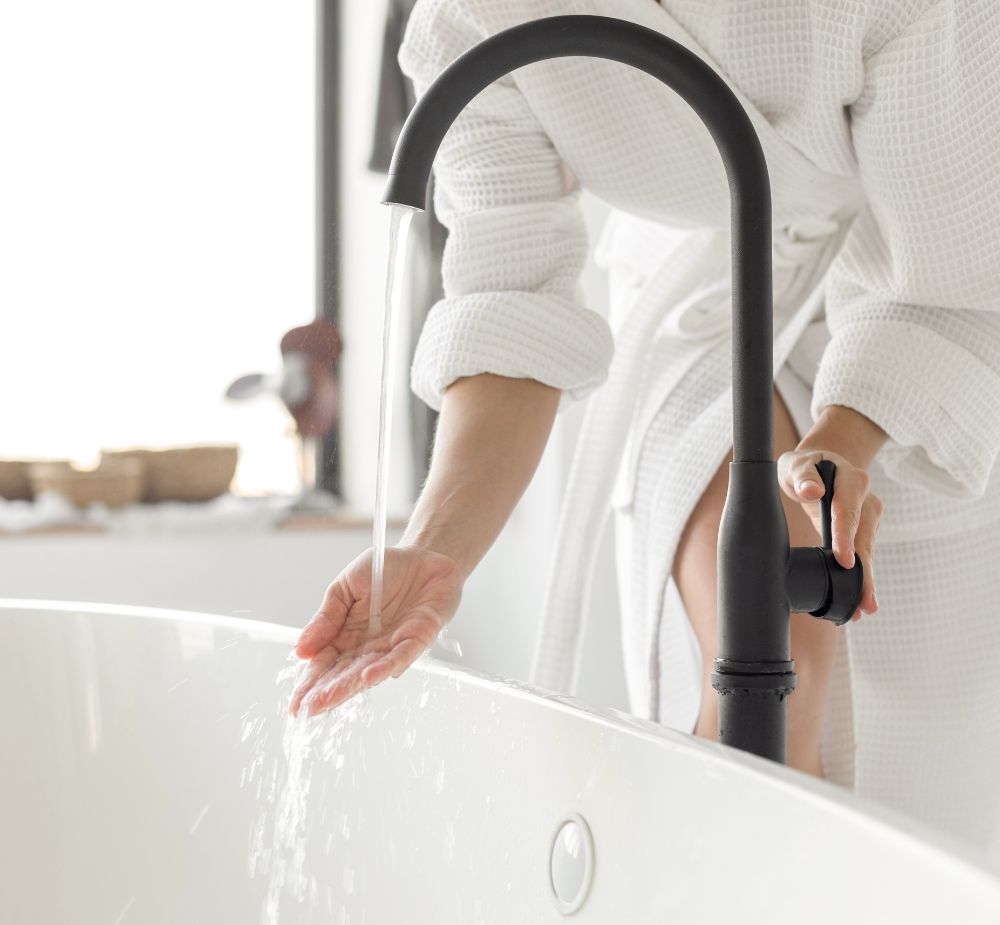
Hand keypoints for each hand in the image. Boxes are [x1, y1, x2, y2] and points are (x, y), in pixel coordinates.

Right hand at [289, 545, 463, 716]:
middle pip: (345, 674)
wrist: (423, 555)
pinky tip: (369, 677)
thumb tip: (301, 650)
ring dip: (350, 685)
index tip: (294, 705)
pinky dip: (387, 666)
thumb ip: (326, 618)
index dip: (310, 684)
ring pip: (370, 670)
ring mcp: (393, 645)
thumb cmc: (385, 570)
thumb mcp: (345, 588)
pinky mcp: (419, 638)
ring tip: (328, 699)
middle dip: (326, 692)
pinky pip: (402, 655)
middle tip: (306, 710)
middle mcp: (369, 647)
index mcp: (347, 635)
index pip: (325, 665)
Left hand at [776, 448, 882, 621]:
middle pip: (864, 537)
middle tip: (865, 601)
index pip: (848, 511)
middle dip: (864, 570)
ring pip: (867, 550)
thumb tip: (813, 490)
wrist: (820, 465)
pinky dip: (860, 576)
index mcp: (852, 480)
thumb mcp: (796, 464)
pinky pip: (862, 554)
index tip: (844, 560)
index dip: (846, 536)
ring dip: (865, 579)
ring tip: (863, 608)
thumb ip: (802, 475)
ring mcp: (868, 517)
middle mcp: (867, 499)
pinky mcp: (863, 531)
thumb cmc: (804, 466)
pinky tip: (859, 599)